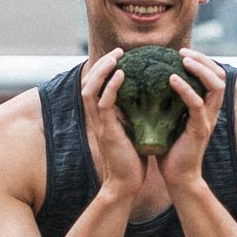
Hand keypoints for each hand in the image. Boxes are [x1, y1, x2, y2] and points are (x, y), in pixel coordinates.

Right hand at [78, 47, 146, 197]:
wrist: (126, 184)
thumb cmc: (132, 161)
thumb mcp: (132, 131)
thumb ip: (133, 115)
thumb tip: (148, 99)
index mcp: (102, 117)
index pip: (95, 86)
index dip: (104, 69)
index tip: (119, 57)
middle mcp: (97, 118)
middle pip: (88, 82)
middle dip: (101, 63)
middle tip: (119, 51)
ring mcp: (100, 124)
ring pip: (90, 88)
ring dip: (102, 69)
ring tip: (116, 56)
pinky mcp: (107, 130)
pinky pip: (104, 102)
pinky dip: (111, 86)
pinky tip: (121, 73)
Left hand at [156, 49, 226, 190]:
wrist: (177, 177)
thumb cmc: (169, 149)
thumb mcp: (168, 119)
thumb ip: (166, 102)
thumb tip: (146, 83)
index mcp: (205, 107)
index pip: (212, 76)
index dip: (202, 61)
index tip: (183, 52)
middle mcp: (211, 111)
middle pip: (219, 76)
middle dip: (203, 59)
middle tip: (183, 51)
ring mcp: (207, 119)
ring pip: (215, 85)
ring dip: (200, 68)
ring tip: (183, 58)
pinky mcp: (200, 129)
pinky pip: (197, 104)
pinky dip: (186, 89)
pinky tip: (172, 79)